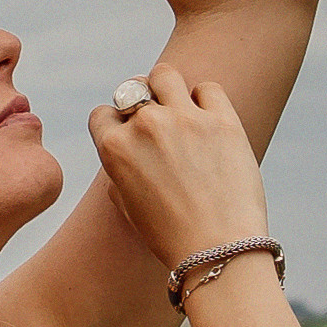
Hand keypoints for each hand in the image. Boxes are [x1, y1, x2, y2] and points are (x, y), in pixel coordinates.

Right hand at [86, 62, 268, 275]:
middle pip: (133, 90)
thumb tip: (124, 144)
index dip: (115, 125)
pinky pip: (208, 88)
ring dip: (168, 88)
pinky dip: (205, 99)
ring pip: (165, 75)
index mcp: (114, 148)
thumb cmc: (170, 236)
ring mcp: (185, 119)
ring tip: (180, 109)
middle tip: (158, 122)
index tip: (130, 138)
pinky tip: (209, 120)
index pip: (103, 113)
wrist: (218, 251)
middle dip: (142, 104)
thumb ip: (119, 169)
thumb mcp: (127, 206)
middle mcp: (146, 126)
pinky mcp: (222, 120)